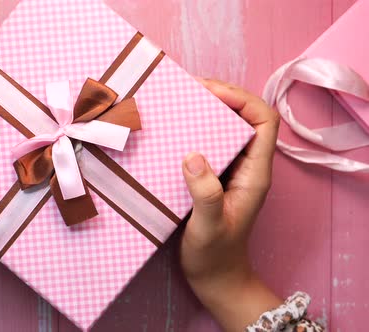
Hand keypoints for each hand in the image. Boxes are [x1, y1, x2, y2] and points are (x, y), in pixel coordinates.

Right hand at [180, 79, 281, 330]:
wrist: (215, 279)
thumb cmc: (215, 257)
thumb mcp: (209, 228)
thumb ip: (206, 194)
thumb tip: (193, 155)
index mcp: (255, 174)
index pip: (264, 121)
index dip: (243, 100)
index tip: (210, 93)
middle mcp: (246, 167)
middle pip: (246, 117)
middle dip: (221, 97)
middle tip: (188, 90)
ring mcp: (230, 172)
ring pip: (227, 129)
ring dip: (207, 111)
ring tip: (180, 103)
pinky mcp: (214, 178)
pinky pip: (210, 144)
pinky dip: (194, 130)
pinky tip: (173, 131)